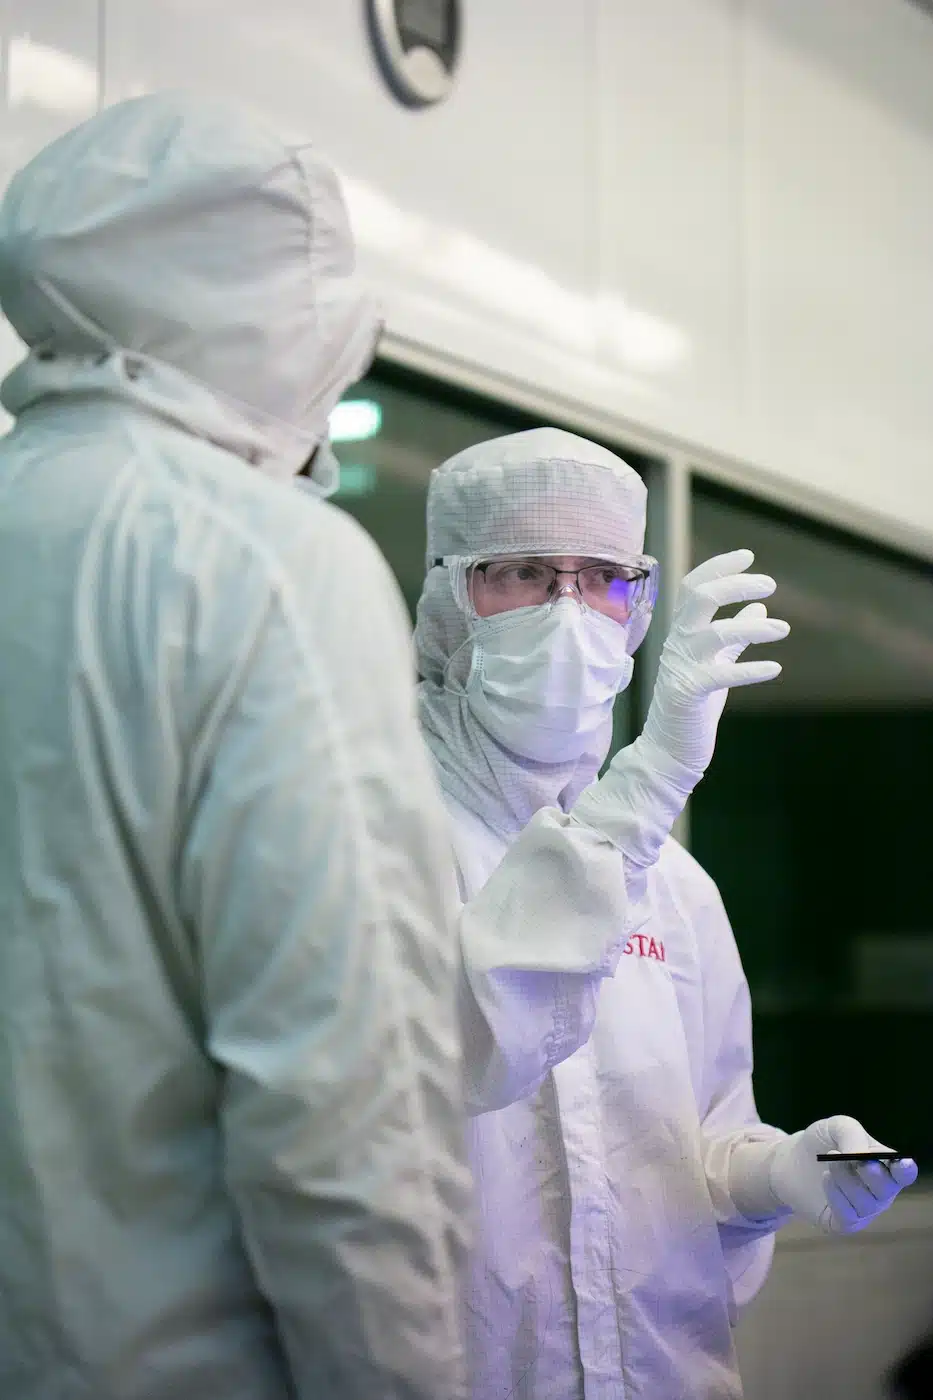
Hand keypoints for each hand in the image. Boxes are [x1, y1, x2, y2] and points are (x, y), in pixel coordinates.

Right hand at [642, 549, 788, 773]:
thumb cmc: (692, 705)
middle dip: (735, 585)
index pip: (693, 586)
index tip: (747, 555)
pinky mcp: (689, 693)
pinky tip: (774, 668)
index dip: (719, 567)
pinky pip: (722, 674)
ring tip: (783, 629)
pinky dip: (750, 669)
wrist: (669, 748)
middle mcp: (678, 643)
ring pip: (715, 633)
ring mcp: (682, 667)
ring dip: (753, 627)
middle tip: (770, 584)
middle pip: (700, 598)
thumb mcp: (716, 663)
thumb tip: (758, 607)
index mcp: (683, 632)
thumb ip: (735, 637)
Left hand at [769, 1116, 917, 1233]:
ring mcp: (864, 1210)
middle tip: (845, 1157)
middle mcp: (880, 1191)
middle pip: (887, 1189)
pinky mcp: (844, 1223)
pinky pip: (848, 1217)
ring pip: (866, 1203)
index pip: (904, 1173)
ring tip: (828, 1163)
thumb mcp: (836, 1127)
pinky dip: (836, 1196)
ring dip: (846, 1180)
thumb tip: (863, 1156)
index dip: (905, 1170)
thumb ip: (852, 1135)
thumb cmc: (821, 1143)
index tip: (902, 1164)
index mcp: (884, 1165)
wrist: (790, 1162)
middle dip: (870, 1173)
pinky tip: (825, 1179)